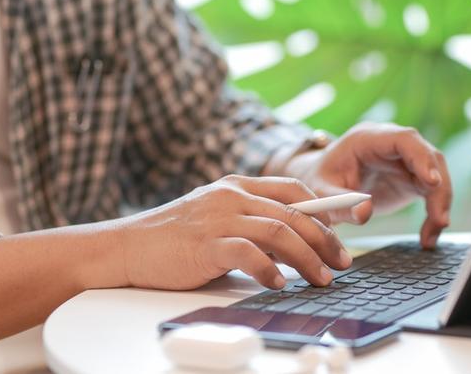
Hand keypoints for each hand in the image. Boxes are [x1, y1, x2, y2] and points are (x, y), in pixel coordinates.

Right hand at [118, 175, 351, 289]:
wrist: (128, 246)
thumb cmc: (175, 237)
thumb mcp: (217, 218)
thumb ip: (251, 222)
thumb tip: (294, 244)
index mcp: (236, 186)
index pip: (292, 189)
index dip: (323, 209)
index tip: (342, 231)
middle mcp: (231, 196)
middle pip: (293, 212)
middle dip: (324, 238)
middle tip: (342, 262)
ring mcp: (219, 218)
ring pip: (279, 231)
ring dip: (307, 257)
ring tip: (321, 278)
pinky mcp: (206, 244)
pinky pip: (248, 253)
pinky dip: (269, 269)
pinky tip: (280, 283)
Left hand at [282, 123, 451, 248]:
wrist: (319, 183)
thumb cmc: (318, 181)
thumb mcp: (321, 193)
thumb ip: (340, 202)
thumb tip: (365, 213)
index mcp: (367, 139)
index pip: (404, 139)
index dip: (421, 158)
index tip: (432, 182)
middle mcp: (390, 145)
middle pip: (428, 156)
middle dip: (438, 186)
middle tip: (439, 218)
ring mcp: (403, 161)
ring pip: (436, 174)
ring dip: (440, 203)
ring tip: (433, 232)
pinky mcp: (410, 178)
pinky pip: (432, 192)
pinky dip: (434, 213)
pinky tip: (428, 236)